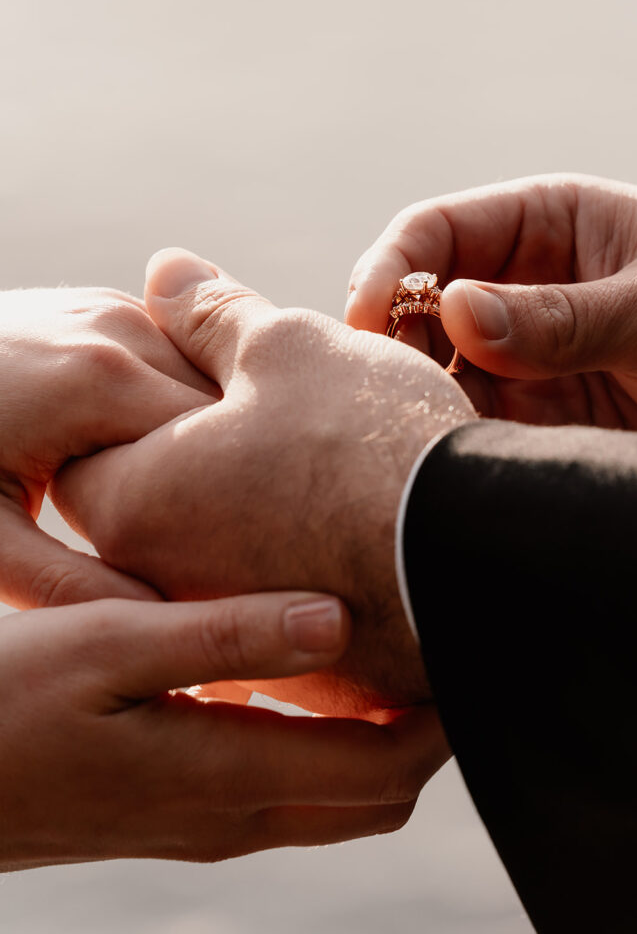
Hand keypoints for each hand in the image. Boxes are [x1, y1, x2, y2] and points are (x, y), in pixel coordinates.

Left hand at [0, 286, 216, 608]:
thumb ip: (76, 589)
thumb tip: (168, 632)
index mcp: (101, 381)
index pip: (228, 446)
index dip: (245, 507)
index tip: (254, 558)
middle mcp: (122, 329)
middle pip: (231, 409)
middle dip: (241, 471)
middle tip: (245, 540)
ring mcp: (116, 310)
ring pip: (213, 381)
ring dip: (220, 437)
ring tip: (212, 502)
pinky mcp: (109, 311)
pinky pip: (181, 362)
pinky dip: (191, 408)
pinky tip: (174, 457)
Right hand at [0, 590, 447, 869]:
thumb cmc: (1, 703)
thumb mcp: (108, 651)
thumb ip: (225, 638)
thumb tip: (336, 620)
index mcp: (227, 775)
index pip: (384, 768)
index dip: (442, 718)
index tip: (469, 646)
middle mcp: (232, 815)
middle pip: (375, 793)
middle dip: (424, 732)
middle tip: (439, 645)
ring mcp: (205, 822)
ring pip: (334, 792)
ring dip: (376, 738)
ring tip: (390, 654)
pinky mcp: (179, 810)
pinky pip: (284, 784)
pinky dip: (322, 742)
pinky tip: (303, 677)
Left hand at [52, 250, 477, 714]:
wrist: (478, 559)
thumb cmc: (370, 443)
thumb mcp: (284, 347)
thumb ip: (211, 315)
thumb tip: (163, 271)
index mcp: (134, 500)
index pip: (99, 431)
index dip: (158, 383)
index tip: (221, 372)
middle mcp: (163, 583)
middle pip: (163, 491)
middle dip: (210, 443)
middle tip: (285, 409)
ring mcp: (233, 628)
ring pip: (227, 542)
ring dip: (261, 499)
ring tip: (333, 462)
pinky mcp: (298, 664)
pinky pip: (284, 589)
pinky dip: (307, 552)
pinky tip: (360, 519)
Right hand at [346, 175, 636, 435]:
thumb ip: (565, 316)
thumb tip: (453, 312)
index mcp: (554, 225)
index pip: (440, 230)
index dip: (392, 267)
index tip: (366, 319)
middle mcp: (530, 286)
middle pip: (424, 306)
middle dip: (392, 343)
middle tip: (377, 392)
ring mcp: (533, 356)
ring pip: (441, 373)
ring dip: (418, 400)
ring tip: (407, 438)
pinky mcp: (547, 419)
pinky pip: (478, 426)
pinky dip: (454, 443)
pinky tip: (444, 464)